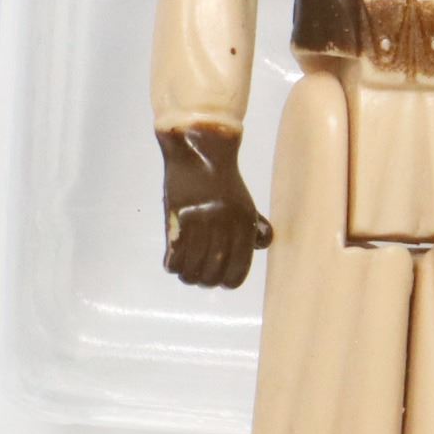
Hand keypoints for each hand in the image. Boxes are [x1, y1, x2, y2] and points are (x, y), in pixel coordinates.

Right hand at [158, 125, 271, 288]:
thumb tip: (262, 246)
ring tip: (184, 270)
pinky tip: (172, 262)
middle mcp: (225, 225)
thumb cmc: (222, 180)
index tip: (220, 282)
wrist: (199, 152)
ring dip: (187, 275)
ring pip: (192, 268)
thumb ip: (253, 226)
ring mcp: (201, 221)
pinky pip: (175, 256)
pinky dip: (172, 265)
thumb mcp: (244, 202)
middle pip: (213, 273)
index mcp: (244, 223)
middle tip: (198, 277)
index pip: (238, 268)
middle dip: (205, 281)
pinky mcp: (179, 216)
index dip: (228, 281)